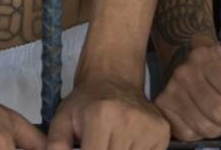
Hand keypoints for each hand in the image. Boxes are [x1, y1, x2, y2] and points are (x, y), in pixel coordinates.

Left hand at [47, 76, 168, 149]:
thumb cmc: (85, 103)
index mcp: (101, 117)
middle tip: (97, 144)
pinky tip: (125, 144)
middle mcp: (128, 121)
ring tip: (110, 143)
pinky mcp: (163, 132)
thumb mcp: (62, 120)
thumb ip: (56, 145)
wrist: (113, 78)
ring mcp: (149, 127)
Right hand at [154, 40, 220, 141]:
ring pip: (204, 126)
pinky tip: (203, 120)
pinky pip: (188, 133)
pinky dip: (200, 133)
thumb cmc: (220, 68)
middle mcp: (184, 72)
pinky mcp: (162, 107)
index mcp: (204, 56)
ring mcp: (170, 90)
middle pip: (218, 111)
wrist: (190, 68)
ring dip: (218, 128)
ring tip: (219, 117)